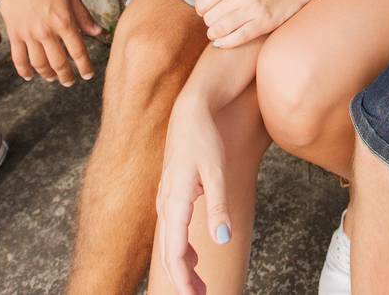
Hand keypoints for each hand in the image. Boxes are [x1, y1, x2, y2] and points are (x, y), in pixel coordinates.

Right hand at [0, 0, 103, 84]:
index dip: (85, 66)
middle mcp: (47, 32)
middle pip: (59, 63)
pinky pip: (18, 59)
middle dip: (66, 76)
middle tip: (70, 81)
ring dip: (48, 75)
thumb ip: (84, 16)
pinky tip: (30, 76)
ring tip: (52, 78)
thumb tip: (98, 33)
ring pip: (39, 64)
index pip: (78, 51)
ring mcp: (29, 34)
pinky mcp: (14, 34)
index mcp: (64, 22)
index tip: (88, 75)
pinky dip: (24, 71)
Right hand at [155, 100, 232, 294]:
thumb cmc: (204, 139)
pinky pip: (172, 230)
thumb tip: (222, 240)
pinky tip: (193, 256)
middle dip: (182, 279)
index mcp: (175, 201)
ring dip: (182, 266)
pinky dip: (181, 249)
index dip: (182, 278)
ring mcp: (166, 199)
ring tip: (199, 287)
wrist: (191, 111)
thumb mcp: (217, 172)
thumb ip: (218, 207)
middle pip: (168, 252)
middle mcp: (166, 203)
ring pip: (169, 242)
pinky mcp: (171, 195)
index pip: (174, 251)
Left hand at [194, 0, 309, 48]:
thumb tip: (197, 0)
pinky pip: (238, 38)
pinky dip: (226, 43)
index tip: (208, 12)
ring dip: (214, 34)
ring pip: (220, 29)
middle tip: (215, 24)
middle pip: (210, 17)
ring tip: (217, 34)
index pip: (203, 2)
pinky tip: (222, 43)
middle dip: (209, 23)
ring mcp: (254, 9)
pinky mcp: (265, 22)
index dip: (201, 10)